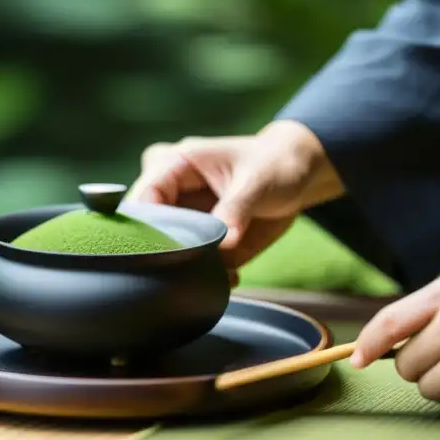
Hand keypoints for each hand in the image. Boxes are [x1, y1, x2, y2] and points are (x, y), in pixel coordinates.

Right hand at [127, 120, 344, 282]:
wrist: (297, 175)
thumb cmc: (273, 164)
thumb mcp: (256, 180)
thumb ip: (236, 209)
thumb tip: (224, 242)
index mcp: (171, 165)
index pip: (142, 199)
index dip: (146, 227)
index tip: (165, 252)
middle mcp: (170, 195)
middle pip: (147, 231)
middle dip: (167, 254)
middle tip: (193, 269)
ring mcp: (183, 221)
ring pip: (168, 253)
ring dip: (189, 270)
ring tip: (220, 272)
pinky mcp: (201, 243)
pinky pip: (194, 266)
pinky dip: (210, 276)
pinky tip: (231, 276)